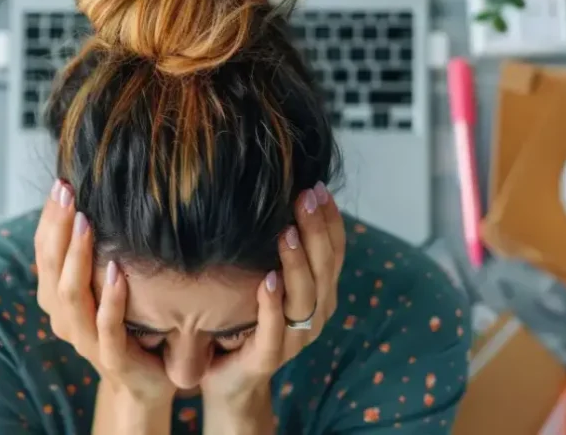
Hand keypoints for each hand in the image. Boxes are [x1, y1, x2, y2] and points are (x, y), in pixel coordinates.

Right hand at [34, 180, 175, 404]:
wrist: (147, 381)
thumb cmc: (128, 325)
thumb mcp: (105, 285)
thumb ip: (94, 254)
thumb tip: (95, 201)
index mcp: (58, 299)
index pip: (45, 252)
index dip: (50, 219)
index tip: (61, 184)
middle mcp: (65, 319)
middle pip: (51, 268)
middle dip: (58, 226)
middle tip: (67, 191)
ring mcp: (86, 340)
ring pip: (71, 296)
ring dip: (77, 257)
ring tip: (86, 223)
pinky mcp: (113, 359)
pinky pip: (106, 327)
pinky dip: (110, 298)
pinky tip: (117, 271)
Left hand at [200, 182, 345, 405]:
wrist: (230, 378)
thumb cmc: (249, 318)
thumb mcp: (270, 280)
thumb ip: (282, 251)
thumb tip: (279, 198)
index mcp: (321, 294)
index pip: (335, 252)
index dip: (330, 220)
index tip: (318, 187)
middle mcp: (315, 315)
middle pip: (324, 268)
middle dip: (316, 230)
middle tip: (304, 197)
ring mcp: (295, 339)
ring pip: (305, 298)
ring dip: (297, 263)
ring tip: (287, 232)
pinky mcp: (268, 358)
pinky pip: (274, 332)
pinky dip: (272, 306)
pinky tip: (267, 281)